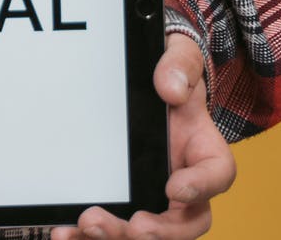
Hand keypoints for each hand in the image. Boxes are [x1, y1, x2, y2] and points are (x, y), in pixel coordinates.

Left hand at [53, 33, 236, 239]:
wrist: (149, 86)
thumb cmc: (170, 77)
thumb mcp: (179, 59)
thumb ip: (180, 66)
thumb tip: (170, 88)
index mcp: (206, 152)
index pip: (217, 176)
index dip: (200, 188)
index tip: (174, 188)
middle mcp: (185, 186)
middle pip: (183, 223)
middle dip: (158, 232)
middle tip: (133, 227)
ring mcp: (154, 199)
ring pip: (145, 234)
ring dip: (117, 238)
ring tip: (86, 227)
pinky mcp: (124, 204)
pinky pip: (112, 229)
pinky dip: (87, 237)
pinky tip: (63, 233)